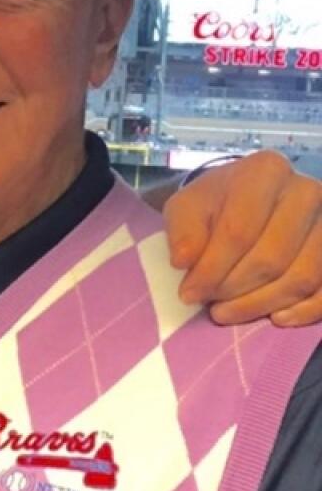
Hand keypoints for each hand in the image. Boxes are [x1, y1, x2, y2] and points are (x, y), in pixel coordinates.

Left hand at [165, 150, 321, 325]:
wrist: (248, 199)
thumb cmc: (215, 204)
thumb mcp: (187, 208)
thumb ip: (182, 231)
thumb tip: (184, 262)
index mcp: (265, 172)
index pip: (238, 231)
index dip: (211, 269)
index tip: (189, 293)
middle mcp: (306, 191)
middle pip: (271, 258)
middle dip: (235, 289)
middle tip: (211, 306)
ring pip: (302, 277)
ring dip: (262, 304)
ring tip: (229, 313)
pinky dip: (304, 310)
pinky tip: (276, 318)